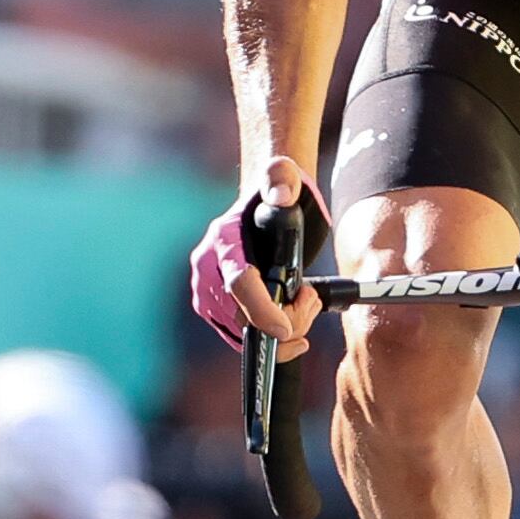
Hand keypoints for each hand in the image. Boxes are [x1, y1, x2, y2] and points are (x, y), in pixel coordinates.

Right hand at [197, 156, 325, 355]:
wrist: (262, 210)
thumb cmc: (277, 195)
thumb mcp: (285, 178)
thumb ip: (283, 179)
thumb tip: (281, 195)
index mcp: (223, 240)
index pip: (238, 282)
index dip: (261, 310)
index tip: (286, 329)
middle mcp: (208, 269)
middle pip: (243, 317)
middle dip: (286, 321)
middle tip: (311, 300)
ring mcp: (208, 293)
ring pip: (243, 334)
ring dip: (283, 331)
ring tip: (305, 303)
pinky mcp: (214, 310)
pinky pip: (241, 338)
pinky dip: (271, 340)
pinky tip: (290, 322)